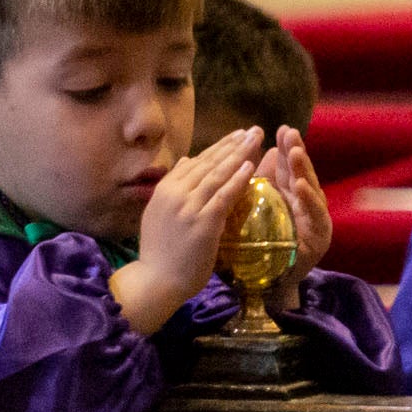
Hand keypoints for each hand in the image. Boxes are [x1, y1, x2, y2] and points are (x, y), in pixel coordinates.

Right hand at [110, 127, 259, 336]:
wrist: (156, 281)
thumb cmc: (160, 252)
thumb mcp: (159, 212)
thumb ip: (173, 186)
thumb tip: (186, 160)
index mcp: (165, 189)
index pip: (197, 161)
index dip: (219, 147)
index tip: (237, 135)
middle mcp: (175, 193)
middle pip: (209, 163)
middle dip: (233, 144)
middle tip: (253, 130)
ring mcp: (188, 207)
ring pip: (217, 175)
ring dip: (239, 155)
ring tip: (255, 140)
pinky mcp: (202, 223)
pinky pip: (223, 196)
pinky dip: (237, 180)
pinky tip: (251, 167)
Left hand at [258, 125, 332, 305]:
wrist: (267, 285)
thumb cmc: (260, 245)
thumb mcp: (258, 208)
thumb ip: (260, 182)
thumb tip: (258, 150)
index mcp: (289, 195)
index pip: (288, 167)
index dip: (286, 148)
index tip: (281, 129)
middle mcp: (305, 204)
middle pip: (301, 174)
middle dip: (296, 152)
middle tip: (290, 133)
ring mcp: (315, 220)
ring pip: (311, 190)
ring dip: (304, 171)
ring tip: (295, 153)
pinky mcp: (319, 238)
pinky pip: (315, 216)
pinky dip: (309, 200)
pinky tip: (301, 186)